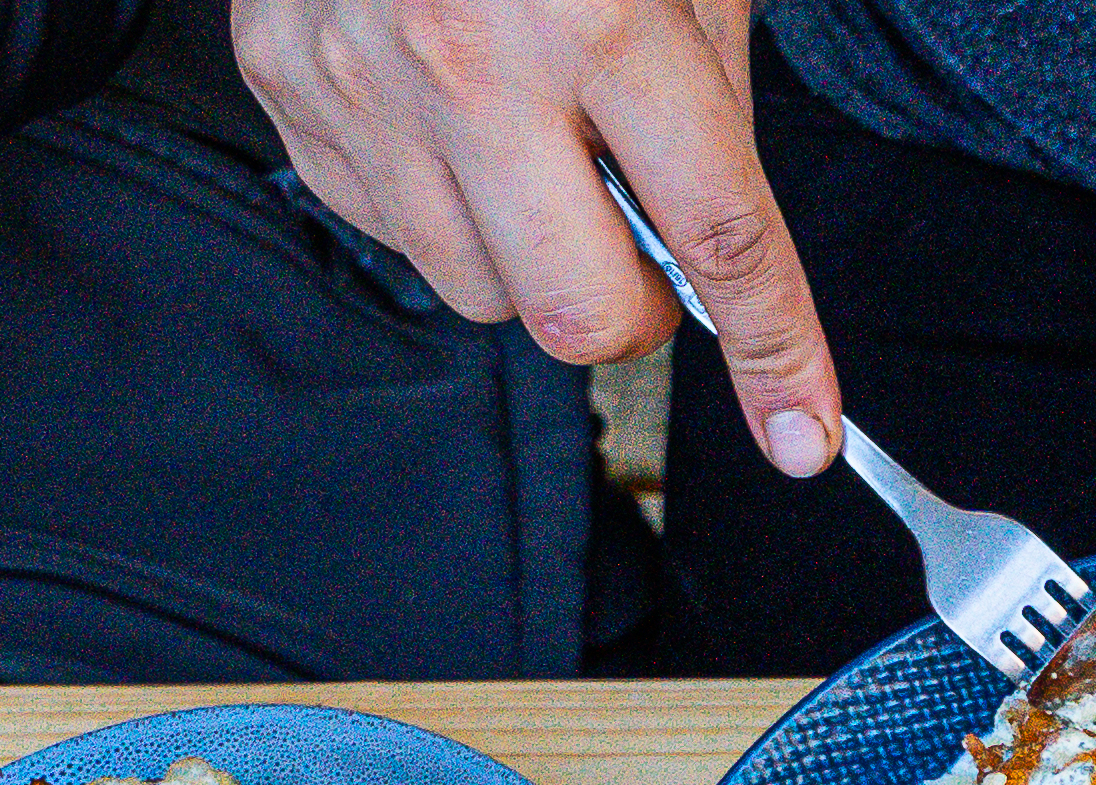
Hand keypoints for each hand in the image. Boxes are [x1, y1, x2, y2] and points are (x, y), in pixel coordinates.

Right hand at [234, 0, 839, 474]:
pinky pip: (392, 232)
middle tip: (640, 245)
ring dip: (528, 255)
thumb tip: (729, 251)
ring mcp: (364, 87)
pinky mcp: (293, 95)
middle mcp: (467, 65)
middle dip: (632, 309)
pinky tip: (449, 118)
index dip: (777, 349)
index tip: (803, 432)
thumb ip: (711, 102)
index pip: (717, 237)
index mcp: (591, 18)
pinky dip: (440, 203)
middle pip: (578, 314)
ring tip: (528, 145)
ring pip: (479, 293)